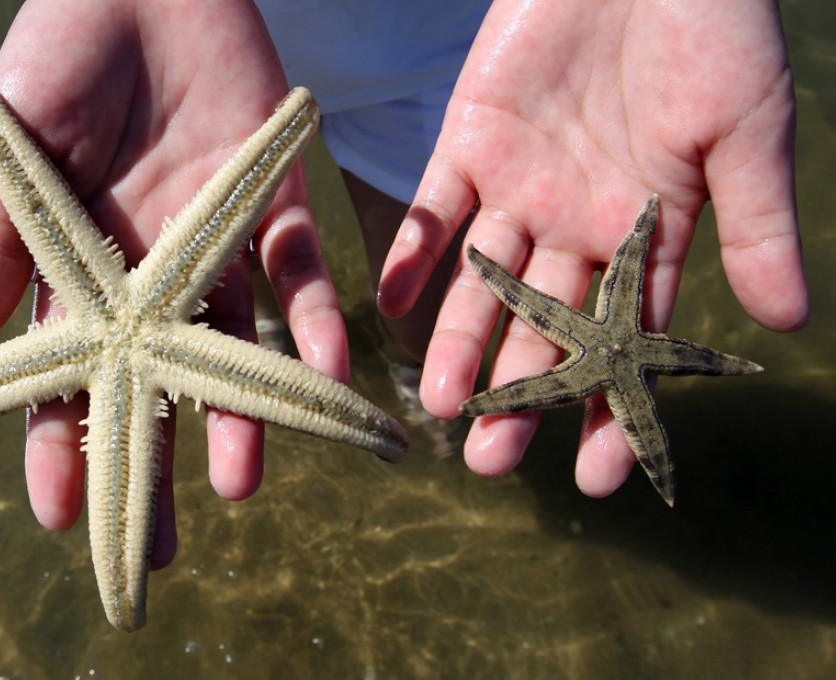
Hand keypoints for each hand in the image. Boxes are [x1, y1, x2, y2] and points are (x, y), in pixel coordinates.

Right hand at [0, 0, 347, 564]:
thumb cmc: (58, 57)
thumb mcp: (12, 155)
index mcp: (86, 272)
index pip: (72, 375)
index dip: (63, 442)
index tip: (60, 512)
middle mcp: (155, 277)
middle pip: (159, 386)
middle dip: (160, 459)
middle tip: (164, 539)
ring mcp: (217, 249)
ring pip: (235, 350)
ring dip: (243, 414)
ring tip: (241, 482)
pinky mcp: (275, 208)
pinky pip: (300, 277)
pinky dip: (314, 324)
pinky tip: (324, 375)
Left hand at [378, 0, 807, 497]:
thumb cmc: (713, 31)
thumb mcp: (747, 131)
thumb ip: (757, 225)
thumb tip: (793, 323)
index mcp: (648, 235)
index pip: (627, 342)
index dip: (610, 408)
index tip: (594, 477)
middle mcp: (578, 225)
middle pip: (544, 327)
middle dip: (518, 392)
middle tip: (486, 458)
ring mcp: (519, 187)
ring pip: (485, 283)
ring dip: (461, 340)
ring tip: (440, 401)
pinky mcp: (469, 142)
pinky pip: (435, 209)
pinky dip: (417, 255)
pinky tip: (397, 305)